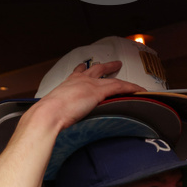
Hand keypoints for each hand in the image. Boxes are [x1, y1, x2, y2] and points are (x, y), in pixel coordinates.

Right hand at [30, 61, 145, 131]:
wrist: (48, 114)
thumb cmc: (47, 116)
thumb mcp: (53, 111)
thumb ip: (58, 113)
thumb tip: (56, 122)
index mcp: (67, 84)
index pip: (77, 74)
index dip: (82, 70)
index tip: (83, 68)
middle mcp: (79, 80)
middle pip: (96, 70)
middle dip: (106, 66)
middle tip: (115, 64)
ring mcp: (90, 85)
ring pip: (112, 79)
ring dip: (124, 79)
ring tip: (134, 82)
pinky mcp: (99, 91)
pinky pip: (120, 87)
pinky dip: (130, 88)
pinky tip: (139, 90)